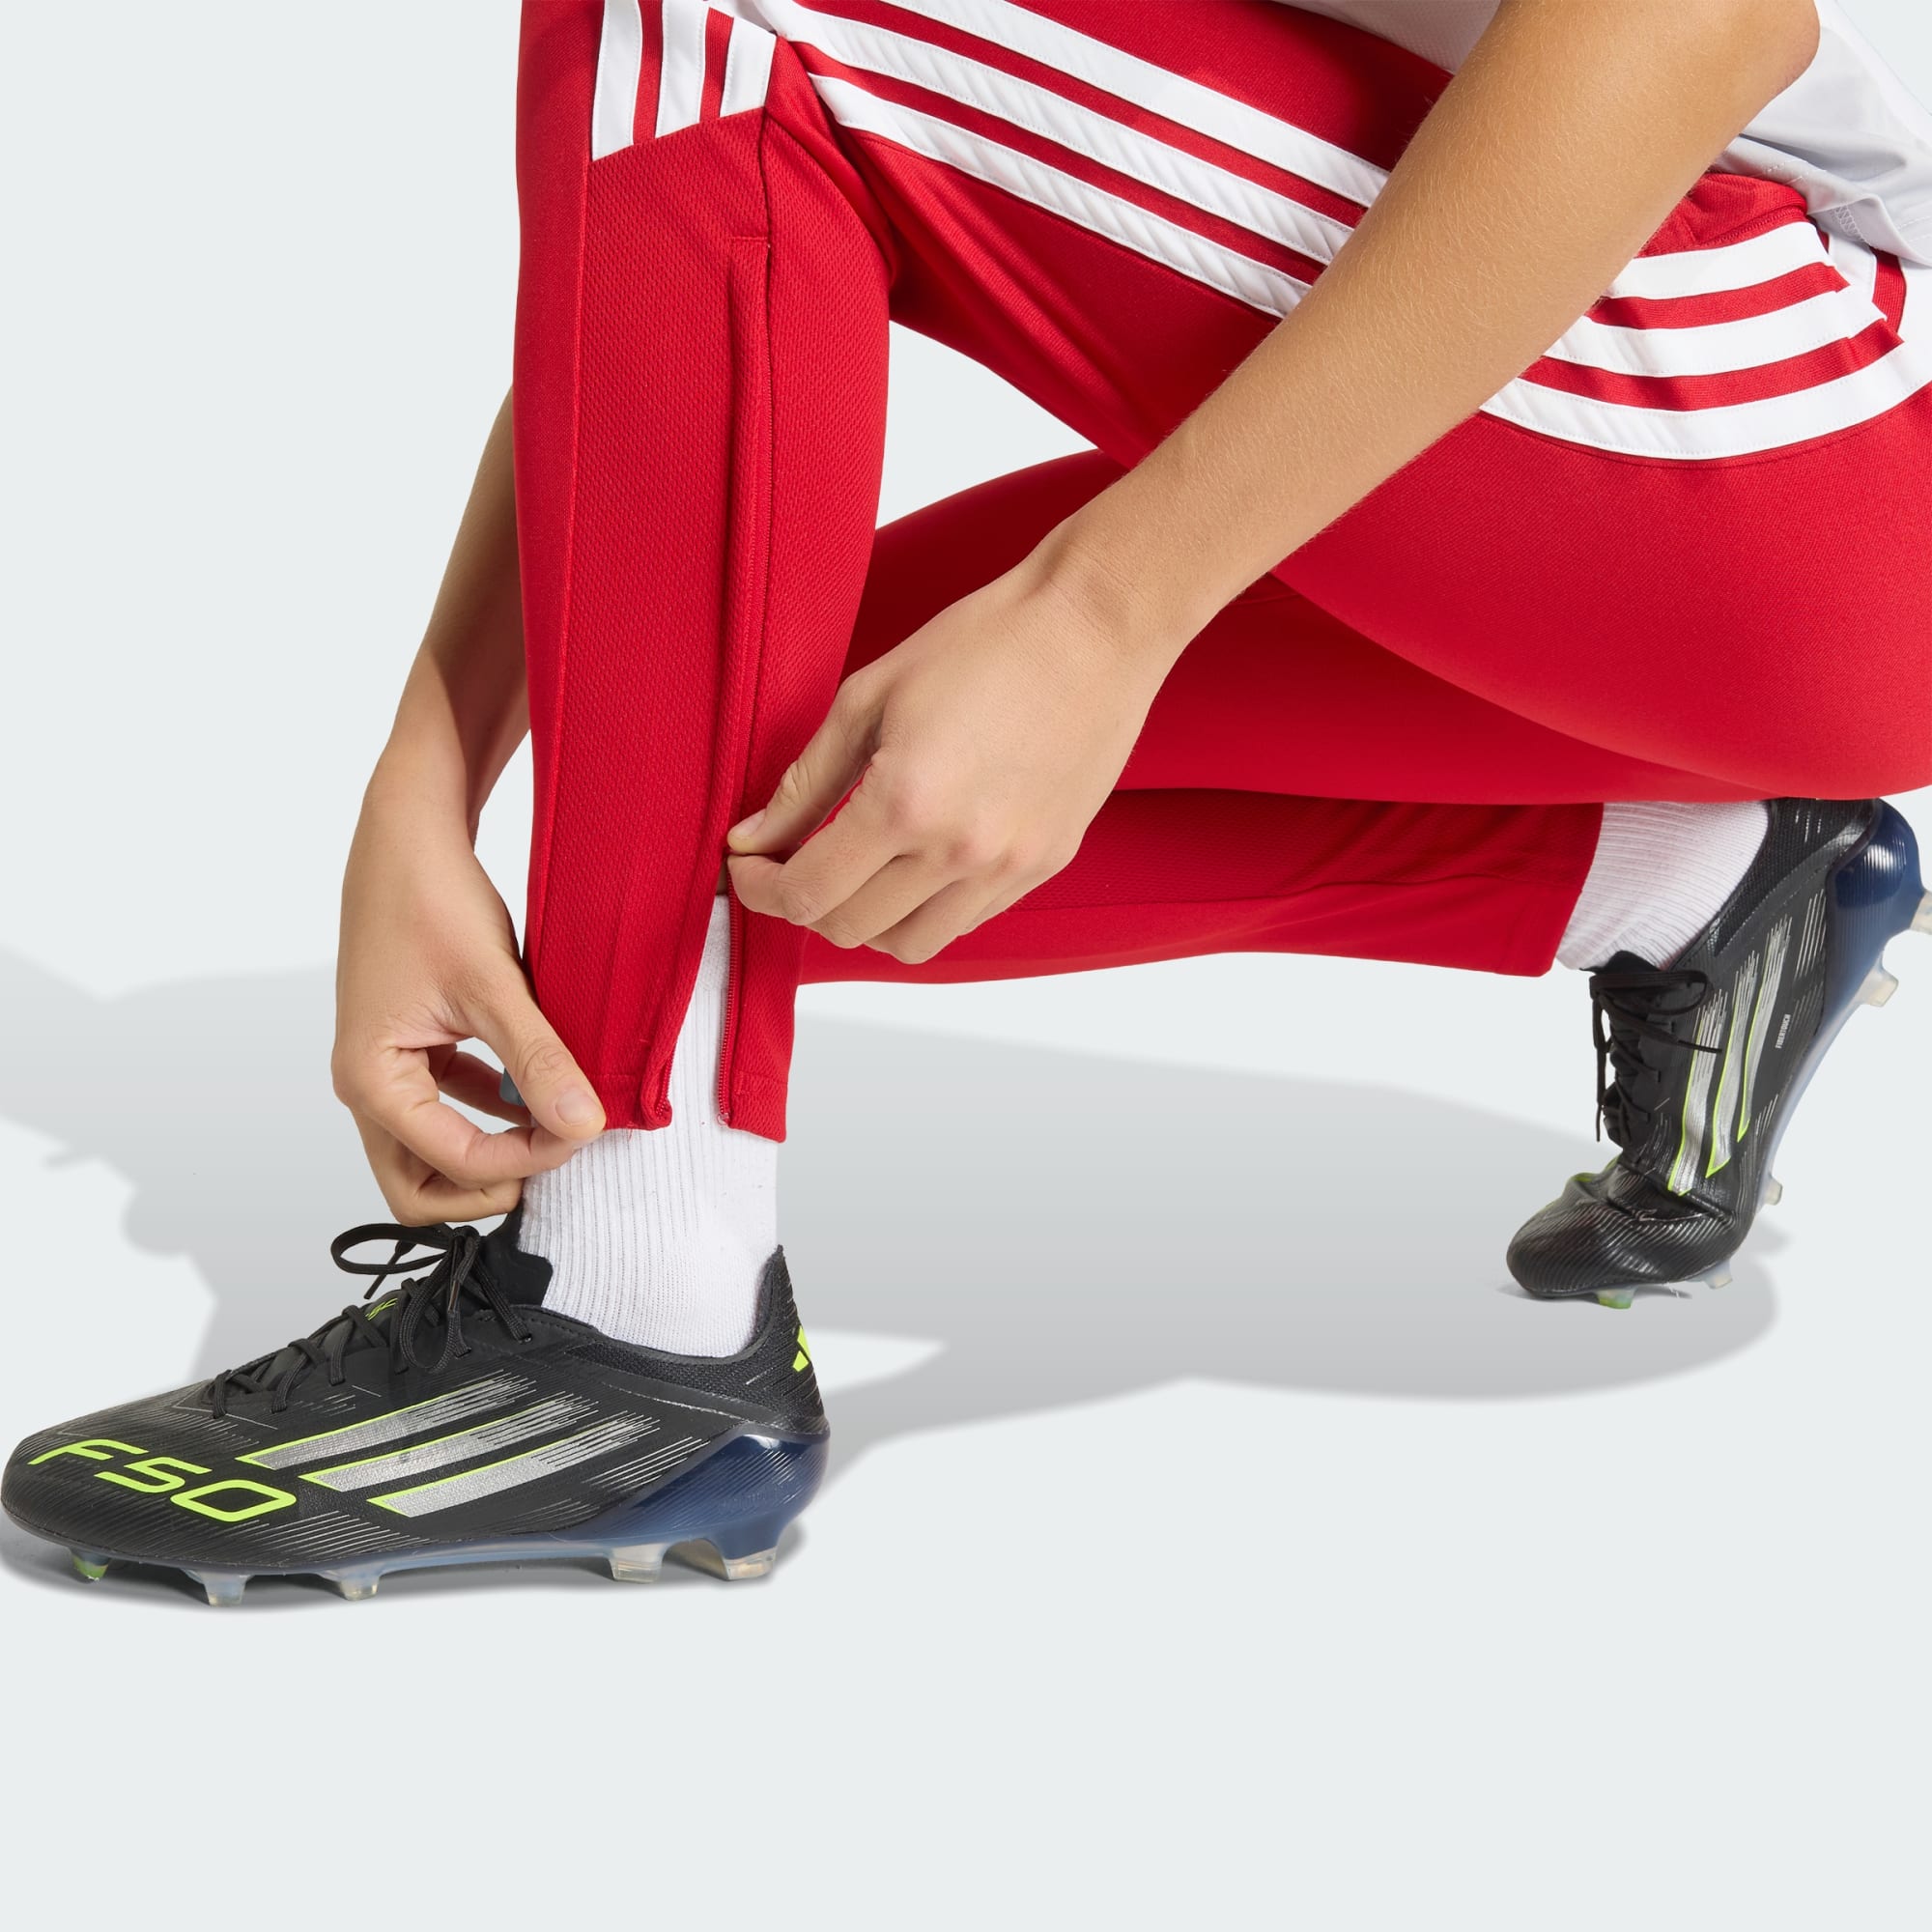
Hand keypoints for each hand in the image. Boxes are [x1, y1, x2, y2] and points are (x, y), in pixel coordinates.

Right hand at [333, 783, 604, 1222]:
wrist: (407, 837)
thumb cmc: (431, 898)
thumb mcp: (495, 985)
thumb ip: (538, 1060)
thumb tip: (584, 1125)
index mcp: (372, 1079)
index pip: (452, 1162)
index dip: (527, 1158)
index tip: (583, 1126)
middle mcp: (367, 1086)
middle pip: (419, 1189)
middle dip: (490, 1184)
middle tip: (555, 1149)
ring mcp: (384, 1071)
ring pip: (430, 1155)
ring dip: (491, 1150)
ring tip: (552, 1118)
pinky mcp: (407, 1052)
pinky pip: (446, 1109)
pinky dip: (489, 1112)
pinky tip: (532, 1084)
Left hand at [726, 550, 1160, 962]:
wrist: (1094, 630)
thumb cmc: (986, 643)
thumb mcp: (868, 698)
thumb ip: (805, 782)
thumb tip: (753, 838)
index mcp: (904, 804)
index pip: (806, 892)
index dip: (760, 888)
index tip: (749, 866)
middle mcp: (958, 852)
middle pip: (849, 929)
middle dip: (803, 904)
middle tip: (792, 862)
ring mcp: (1007, 867)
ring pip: (909, 945)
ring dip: (866, 920)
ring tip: (856, 872)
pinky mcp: (1044, 866)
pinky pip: (965, 922)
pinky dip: (925, 909)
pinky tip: (916, 862)